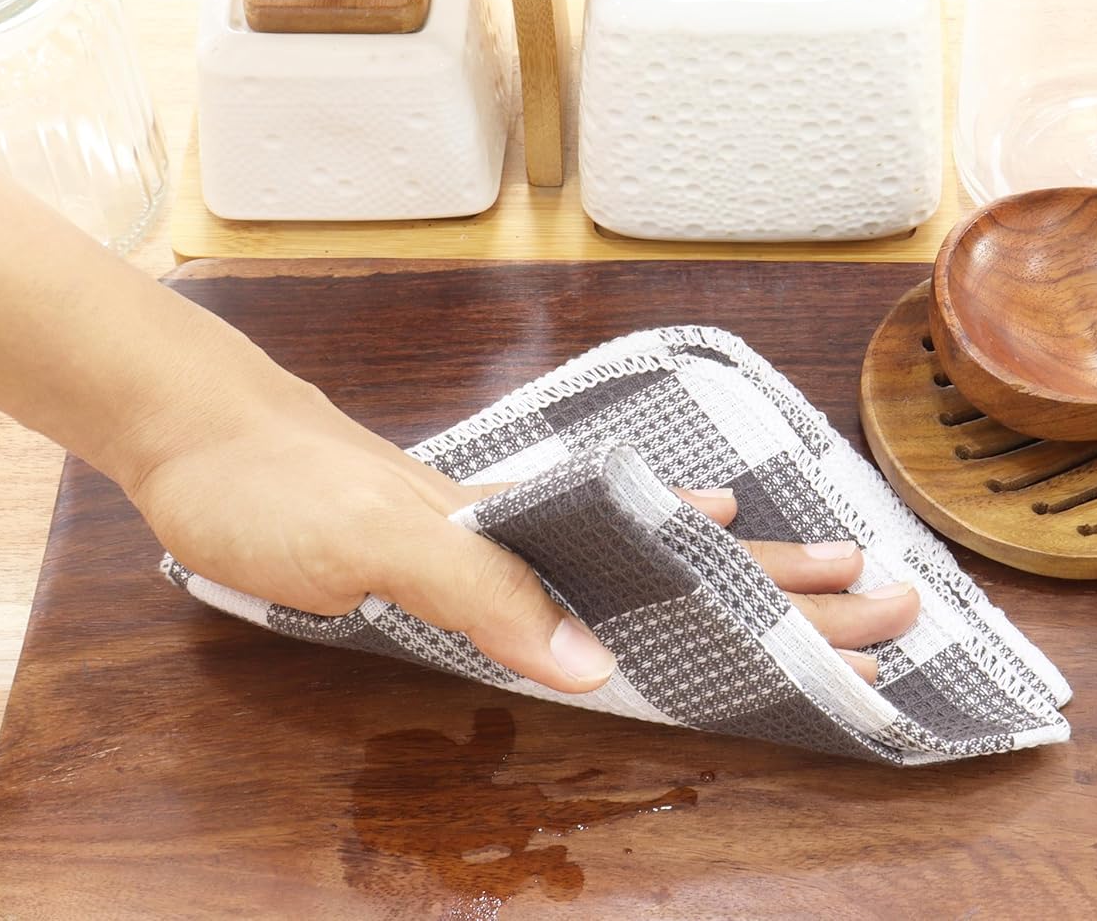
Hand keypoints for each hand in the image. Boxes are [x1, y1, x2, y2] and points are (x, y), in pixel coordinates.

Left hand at [128, 380, 918, 694]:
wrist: (205, 435)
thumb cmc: (280, 486)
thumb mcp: (377, 542)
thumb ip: (483, 590)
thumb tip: (594, 661)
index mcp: (539, 527)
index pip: (684, 567)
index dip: (774, 598)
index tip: (859, 617)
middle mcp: (543, 524)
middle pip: (699, 560)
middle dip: (797, 587)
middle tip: (891, 604)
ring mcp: (513, 528)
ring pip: (658, 553)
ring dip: (746, 572)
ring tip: (828, 574)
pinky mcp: (470, 541)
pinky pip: (587, 552)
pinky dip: (653, 552)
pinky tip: (687, 537)